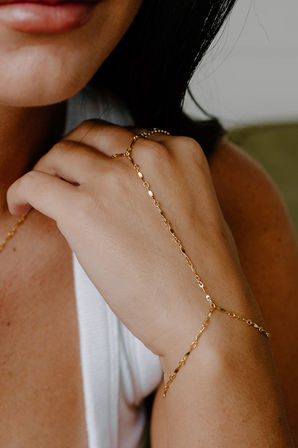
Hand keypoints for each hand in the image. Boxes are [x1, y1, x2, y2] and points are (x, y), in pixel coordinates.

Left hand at [7, 120, 260, 359]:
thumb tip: (125, 189)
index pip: (128, 136)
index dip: (106, 153)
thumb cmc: (205, 273)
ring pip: (61, 152)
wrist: (206, 313)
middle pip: (92, 135)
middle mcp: (148, 153)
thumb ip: (163, 184)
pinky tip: (19, 205)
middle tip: (62, 173)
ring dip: (46, 168)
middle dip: (74, 151)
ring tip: (39, 191)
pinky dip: (21, 189)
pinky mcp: (84, 208)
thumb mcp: (196, 207)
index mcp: (180, 150)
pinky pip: (35, 182)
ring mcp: (114, 177)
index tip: (93, 170)